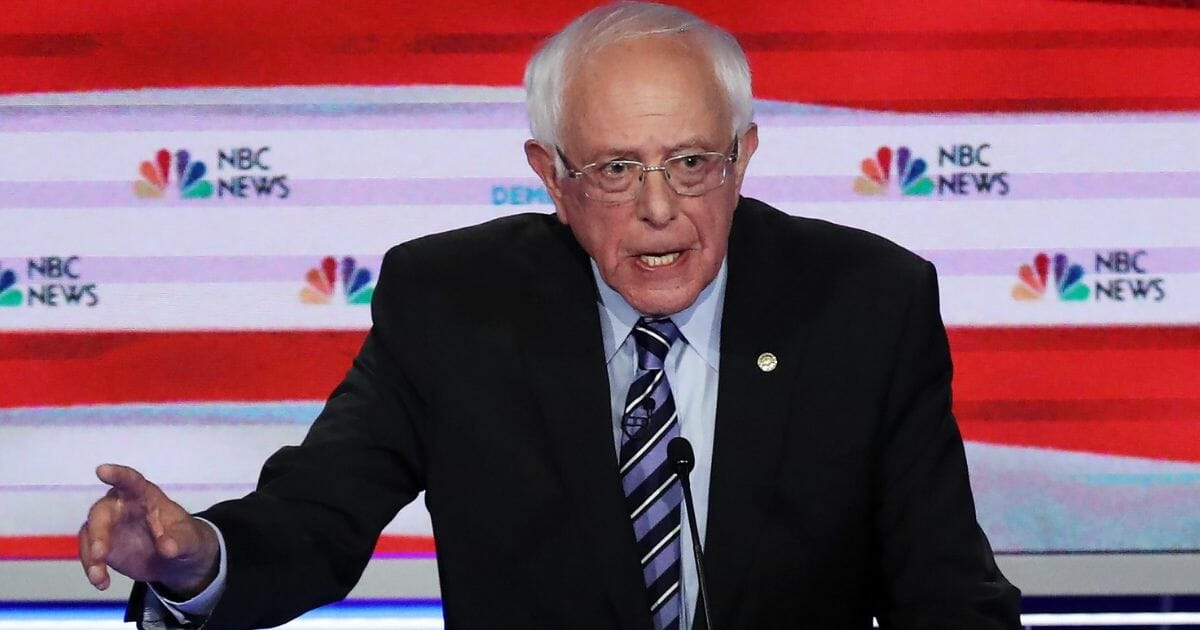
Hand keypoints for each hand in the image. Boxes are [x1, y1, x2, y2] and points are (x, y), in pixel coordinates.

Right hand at [79, 464, 219, 598]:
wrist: (178, 560)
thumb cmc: (185, 538)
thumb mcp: (191, 540)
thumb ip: (180, 541)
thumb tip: (167, 547)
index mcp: (146, 495)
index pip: (131, 481)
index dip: (117, 475)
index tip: (102, 470)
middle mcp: (123, 506)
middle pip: (102, 511)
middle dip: (99, 531)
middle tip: (100, 553)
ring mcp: (110, 525)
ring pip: (90, 533)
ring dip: (91, 555)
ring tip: (99, 576)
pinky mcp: (103, 544)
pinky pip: (90, 553)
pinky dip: (93, 568)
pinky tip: (101, 582)